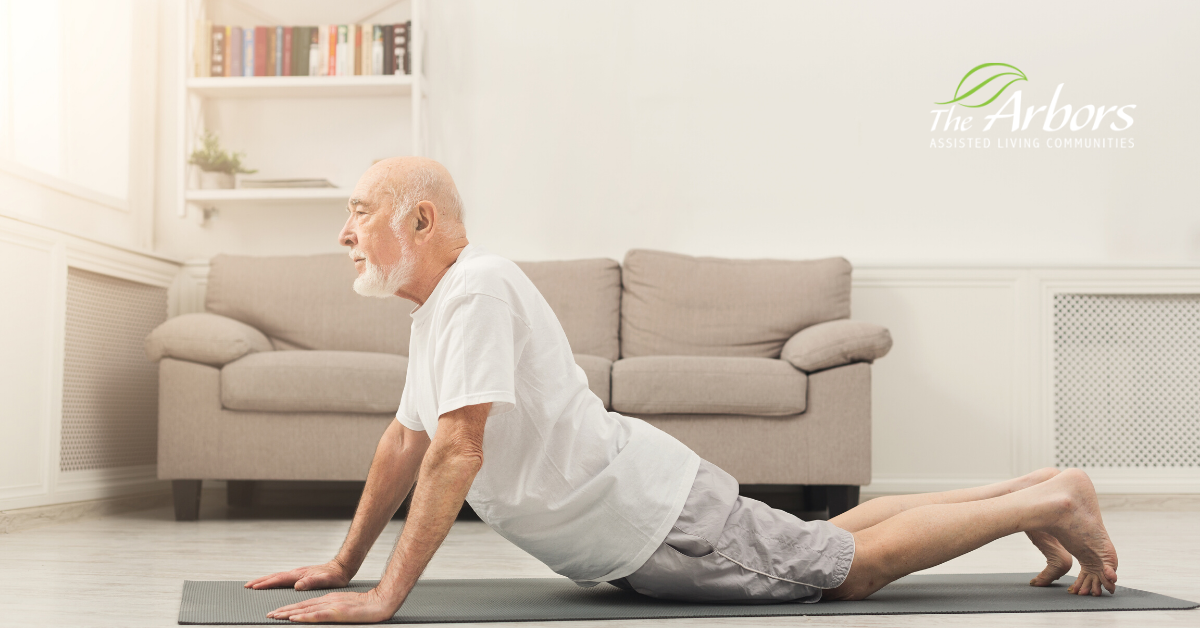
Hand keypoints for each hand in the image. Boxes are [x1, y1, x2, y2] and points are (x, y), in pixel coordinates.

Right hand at [244, 560, 350, 590]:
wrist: (341, 568)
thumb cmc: (335, 576)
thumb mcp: (325, 581)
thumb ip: (312, 583)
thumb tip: (297, 585)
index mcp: (299, 575)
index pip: (278, 579)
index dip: (265, 584)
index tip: (253, 587)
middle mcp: (296, 573)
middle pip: (274, 576)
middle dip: (260, 581)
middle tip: (246, 585)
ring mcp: (298, 573)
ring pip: (277, 576)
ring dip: (265, 580)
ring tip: (254, 584)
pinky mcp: (300, 575)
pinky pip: (282, 578)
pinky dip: (273, 580)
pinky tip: (272, 583)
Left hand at [267, 587, 398, 622]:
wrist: (382, 602)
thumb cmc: (368, 607)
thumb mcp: (347, 609)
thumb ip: (333, 612)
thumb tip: (321, 616)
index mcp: (329, 600)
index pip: (306, 605)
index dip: (290, 608)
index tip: (278, 612)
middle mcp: (328, 601)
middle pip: (302, 606)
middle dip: (284, 610)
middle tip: (269, 614)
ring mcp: (332, 606)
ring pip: (306, 609)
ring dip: (289, 613)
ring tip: (275, 616)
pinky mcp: (337, 611)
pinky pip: (317, 615)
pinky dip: (304, 616)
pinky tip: (294, 618)